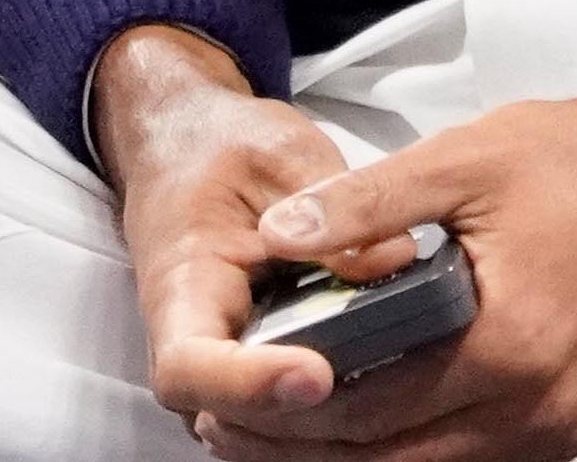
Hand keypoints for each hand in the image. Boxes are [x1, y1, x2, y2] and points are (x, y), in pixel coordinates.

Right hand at [92, 26, 381, 438]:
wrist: (190, 150)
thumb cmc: (227, 148)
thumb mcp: (282, 151)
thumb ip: (333, 200)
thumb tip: (394, 257)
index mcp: (182, 284)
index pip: (191, 366)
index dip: (250, 384)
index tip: (317, 373)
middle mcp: (190, 344)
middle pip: (231, 416)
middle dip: (305, 414)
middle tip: (385, 380)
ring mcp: (218, 369)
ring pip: (261, 429)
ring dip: (323, 418)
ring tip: (394, 374)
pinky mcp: (251, 374)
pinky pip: (284, 416)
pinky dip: (332, 408)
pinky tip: (387, 370)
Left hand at [188, 29, 576, 461]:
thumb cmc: (573, 160)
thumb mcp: (461, 160)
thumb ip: (365, 205)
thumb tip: (279, 232)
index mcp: (507, 346)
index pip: (369, 411)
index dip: (285, 411)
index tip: (221, 399)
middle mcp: (534, 412)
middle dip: (301, 454)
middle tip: (225, 429)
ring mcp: (552, 431)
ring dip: (350, 460)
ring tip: (273, 431)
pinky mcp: (560, 429)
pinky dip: (403, 451)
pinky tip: (354, 422)